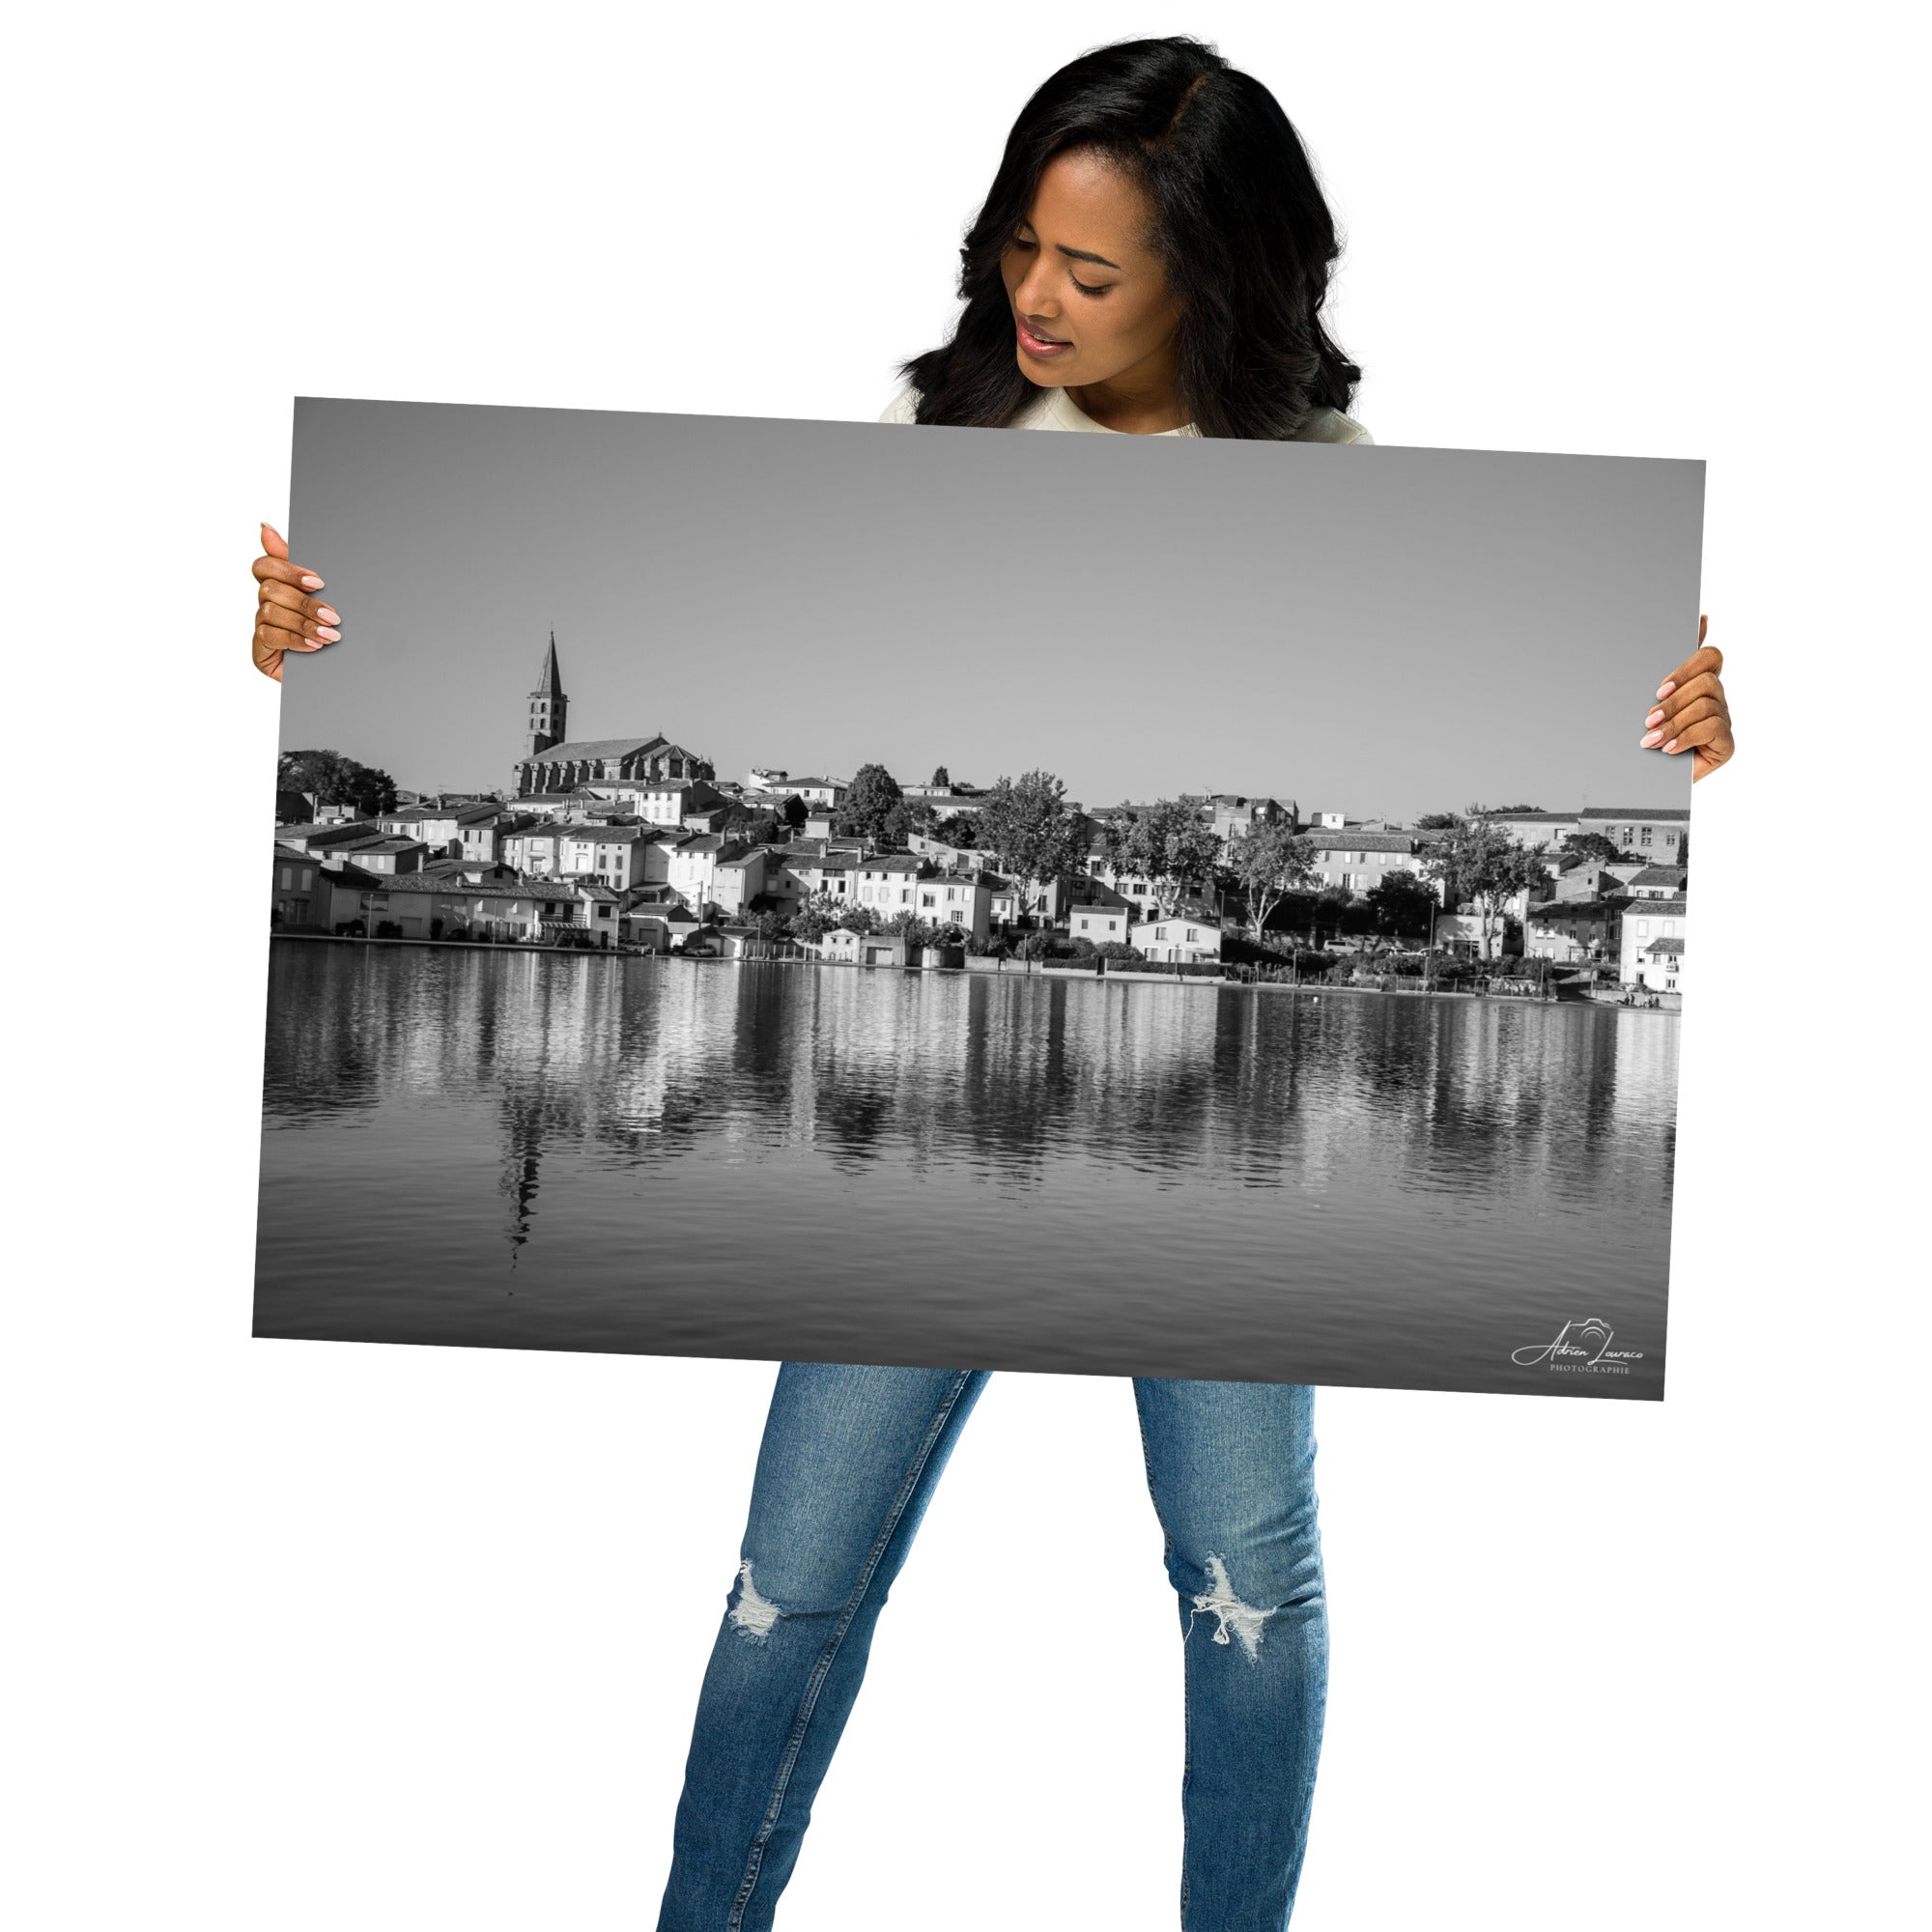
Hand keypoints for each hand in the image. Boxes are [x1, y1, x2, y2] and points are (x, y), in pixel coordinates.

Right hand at [251, 523, 338, 682]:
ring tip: (330, 636)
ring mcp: (261, 627)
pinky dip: (294, 640)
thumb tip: (264, 527)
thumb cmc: (331, 631)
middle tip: (334, 616)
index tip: (318, 582)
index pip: (264, 566)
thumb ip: (299, 565)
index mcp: (280, 586)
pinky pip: (269, 636)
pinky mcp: (260, 650)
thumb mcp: (325, 596)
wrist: (340, 673)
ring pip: (270, 612)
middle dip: (304, 603)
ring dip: (304, 623)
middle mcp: (266, 604)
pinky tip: (314, 647)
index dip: (288, 570)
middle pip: (270, 589)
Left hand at [1641, 615, 1733, 780]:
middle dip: (1674, 700)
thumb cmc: (1647, 737)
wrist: (1645, 780)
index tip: (1660, 688)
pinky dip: (1686, 737)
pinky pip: (1713, 728)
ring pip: (1706, 705)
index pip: (1710, 656)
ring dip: (1674, 722)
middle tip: (1649, 719)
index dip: (1687, 666)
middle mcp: (1715, 698)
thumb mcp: (1648, 701)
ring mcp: (1723, 720)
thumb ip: (1663, 669)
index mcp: (1699, 682)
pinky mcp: (1726, 744)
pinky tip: (1668, 748)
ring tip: (1651, 739)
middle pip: (1707, 680)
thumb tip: (1696, 621)